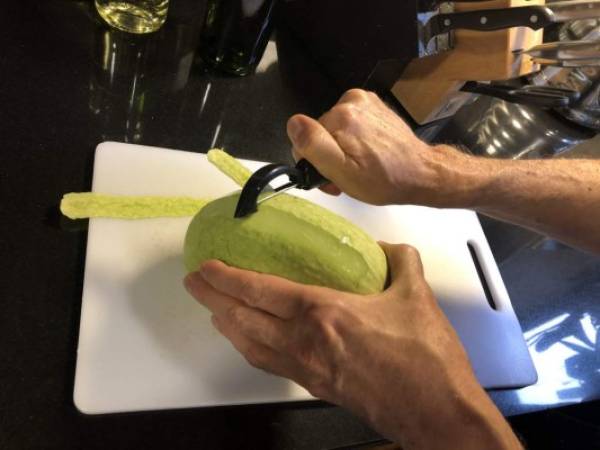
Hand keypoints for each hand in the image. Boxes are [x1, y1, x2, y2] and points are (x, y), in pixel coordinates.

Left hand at [184, 244, 520, 449]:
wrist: (433, 411)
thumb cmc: (424, 359)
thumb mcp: (416, 295)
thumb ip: (400, 260)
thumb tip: (388, 249)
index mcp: (323, 313)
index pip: (259, 290)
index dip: (226, 277)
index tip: (206, 266)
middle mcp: (304, 342)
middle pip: (241, 319)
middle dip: (212, 298)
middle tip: (195, 283)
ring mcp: (305, 368)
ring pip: (249, 345)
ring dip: (225, 325)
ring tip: (214, 310)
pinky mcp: (314, 386)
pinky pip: (268, 363)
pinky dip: (249, 348)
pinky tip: (250, 341)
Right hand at [287, 89, 469, 206]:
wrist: (422, 173)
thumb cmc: (385, 180)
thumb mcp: (344, 173)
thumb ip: (314, 147)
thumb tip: (294, 124)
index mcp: (340, 117)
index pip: (306, 139)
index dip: (315, 161)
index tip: (333, 176)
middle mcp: (350, 101)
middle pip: (321, 133)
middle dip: (329, 156)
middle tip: (348, 176)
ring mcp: (364, 101)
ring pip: (335, 129)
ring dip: (342, 149)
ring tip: (360, 166)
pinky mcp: (374, 106)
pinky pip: (350, 123)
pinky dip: (354, 139)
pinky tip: (368, 153)